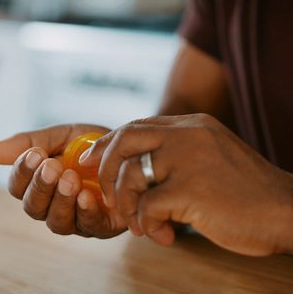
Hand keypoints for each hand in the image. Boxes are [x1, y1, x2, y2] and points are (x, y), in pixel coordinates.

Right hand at [0, 124, 126, 237]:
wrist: (128, 147)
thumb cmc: (90, 144)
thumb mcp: (61, 136)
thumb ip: (30, 143)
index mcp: (40, 183)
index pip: (18, 187)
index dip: (22, 173)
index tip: (34, 154)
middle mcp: (53, 204)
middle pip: (33, 208)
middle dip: (40, 187)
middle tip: (52, 166)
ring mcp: (77, 218)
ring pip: (57, 221)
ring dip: (60, 200)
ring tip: (70, 178)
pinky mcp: (101, 225)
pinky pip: (89, 226)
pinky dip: (85, 212)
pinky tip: (86, 196)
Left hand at [80, 114, 292, 255]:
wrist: (285, 210)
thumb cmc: (243, 191)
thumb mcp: (209, 157)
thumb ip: (174, 155)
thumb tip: (131, 169)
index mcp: (191, 125)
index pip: (135, 126)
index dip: (107, 143)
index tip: (90, 159)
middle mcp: (187, 135)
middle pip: (124, 140)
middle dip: (104, 169)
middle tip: (105, 196)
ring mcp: (189, 160)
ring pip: (130, 176)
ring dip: (126, 206)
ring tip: (140, 226)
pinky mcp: (191, 189)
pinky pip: (147, 207)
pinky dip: (147, 226)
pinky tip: (164, 237)